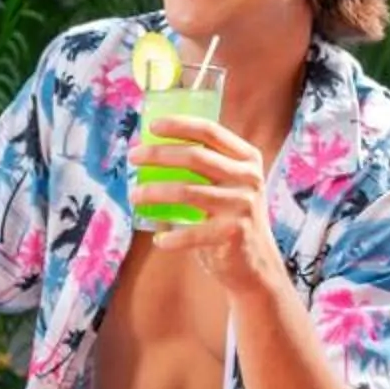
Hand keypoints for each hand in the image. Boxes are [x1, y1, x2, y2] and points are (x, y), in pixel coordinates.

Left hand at [135, 118, 286, 297]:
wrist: (256, 264)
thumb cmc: (229, 218)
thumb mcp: (227, 186)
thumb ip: (204, 168)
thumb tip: (149, 152)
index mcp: (247, 158)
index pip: (210, 132)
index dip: (179, 125)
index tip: (151, 126)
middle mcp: (248, 178)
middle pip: (195, 157)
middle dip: (158, 154)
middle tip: (133, 157)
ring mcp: (243, 205)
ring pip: (188, 191)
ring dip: (155, 192)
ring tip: (134, 196)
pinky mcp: (234, 232)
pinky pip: (193, 232)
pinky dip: (171, 237)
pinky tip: (158, 239)